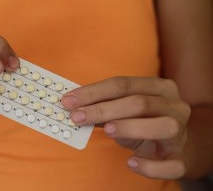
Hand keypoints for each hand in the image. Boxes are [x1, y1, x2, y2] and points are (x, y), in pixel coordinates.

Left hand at [61, 77, 190, 178]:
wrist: (170, 143)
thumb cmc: (141, 121)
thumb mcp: (123, 109)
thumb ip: (103, 107)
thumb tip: (73, 107)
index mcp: (159, 87)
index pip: (123, 84)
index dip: (93, 92)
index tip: (69, 100)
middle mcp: (174, 105)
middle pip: (139, 103)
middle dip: (103, 109)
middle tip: (77, 117)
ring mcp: (181, 131)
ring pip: (162, 126)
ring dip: (130, 127)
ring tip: (106, 130)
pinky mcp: (181, 157)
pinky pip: (172, 164)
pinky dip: (150, 166)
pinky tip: (131, 162)